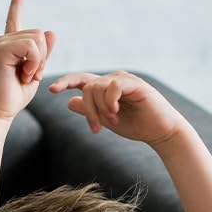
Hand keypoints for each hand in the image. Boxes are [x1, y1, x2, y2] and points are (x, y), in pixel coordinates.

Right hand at [0, 0, 55, 121]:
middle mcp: (3, 40)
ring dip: (39, 62)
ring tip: (25, 76)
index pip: (14, 19)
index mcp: (9, 45)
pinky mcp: (2, 49)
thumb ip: (43, 53)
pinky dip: (34, 62)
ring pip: (37, 38)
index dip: (16, 5)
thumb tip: (50, 31)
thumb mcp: (35, 72)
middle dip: (42, 58)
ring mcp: (1, 43)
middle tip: (30, 76)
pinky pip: (31, 46)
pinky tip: (25, 75)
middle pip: (39, 33)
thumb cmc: (13, 97)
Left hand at [49, 70, 184, 145]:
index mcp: (105, 88)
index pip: (81, 80)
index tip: (51, 90)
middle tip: (96, 129)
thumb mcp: (107, 120)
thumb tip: (69, 102)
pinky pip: (112, 87)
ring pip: (97, 88)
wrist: (160, 131)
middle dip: (88, 111)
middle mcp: (112, 79)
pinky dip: (110, 102)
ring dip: (101, 110)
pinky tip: (116, 113)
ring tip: (112, 123)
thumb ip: (90, 110)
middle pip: (87, 88)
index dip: (66, 82)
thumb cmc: (137, 126)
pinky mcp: (134, 83)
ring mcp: (123, 80)